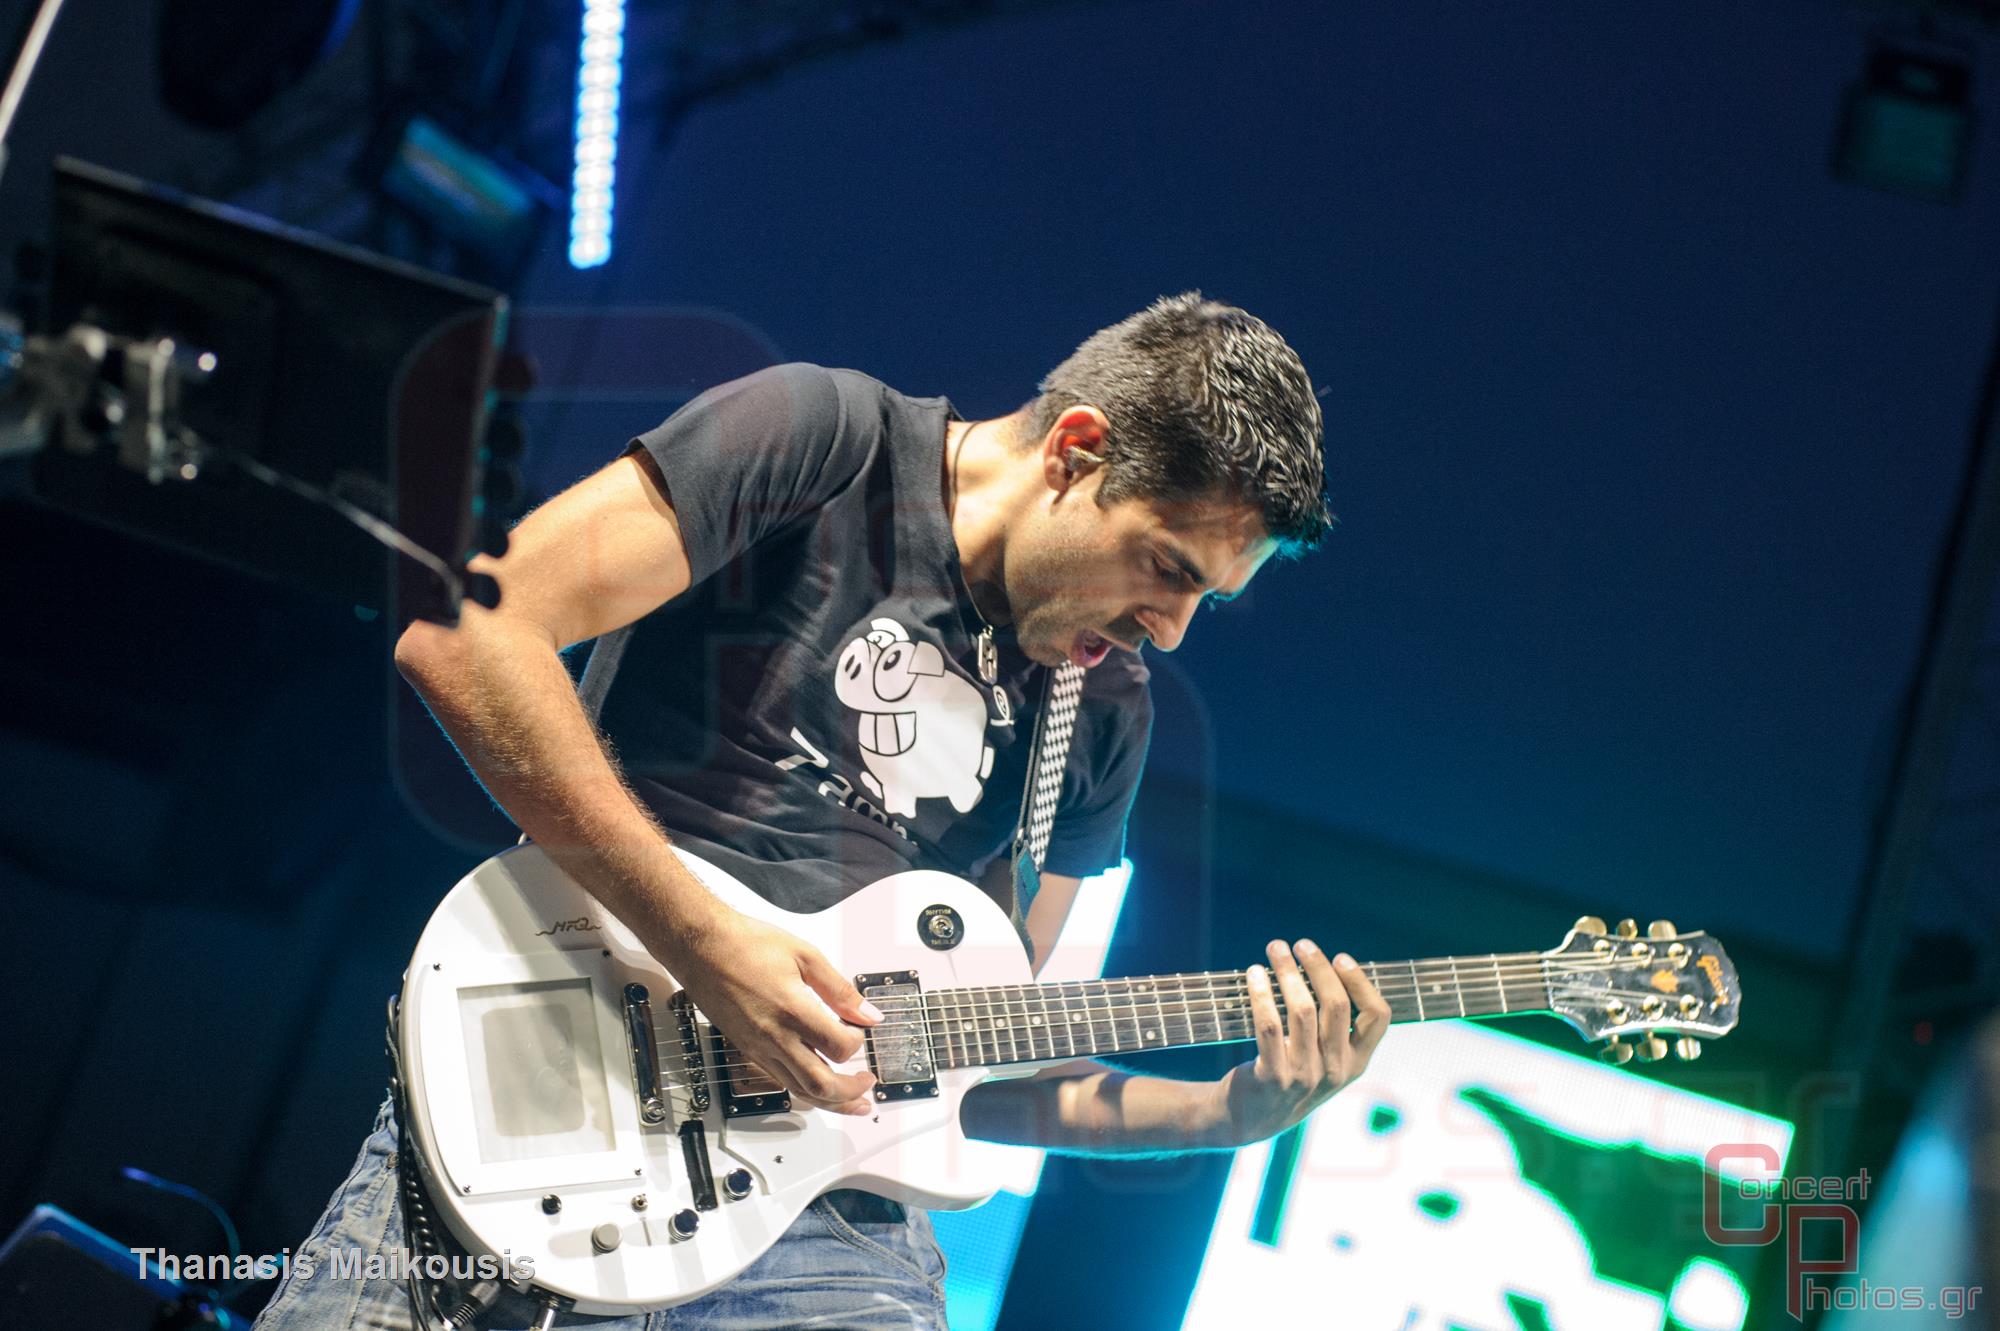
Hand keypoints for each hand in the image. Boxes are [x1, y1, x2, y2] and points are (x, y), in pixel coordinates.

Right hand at [661, 908, 882, 1115]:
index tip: (862, 1028)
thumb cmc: (744, 945)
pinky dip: (803, 1090)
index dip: (859, 1041)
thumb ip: (839, 989)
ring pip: (798, 1091)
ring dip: (829, 1102)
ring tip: (851, 1102)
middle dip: (850, 1093)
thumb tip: (867, 1013)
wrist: (701, 947)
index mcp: (792, 1010)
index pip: (838, 1047)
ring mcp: (758, 1048)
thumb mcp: (805, 955)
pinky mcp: (747, 1050)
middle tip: (867, 1085)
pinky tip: (816, 1085)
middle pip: (819, 1084)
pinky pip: (780, 1081)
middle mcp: (773, 1037)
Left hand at [1216, 939, 1389, 1145]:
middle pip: (1337, 1005)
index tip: (1340, 957)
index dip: (1362, 982)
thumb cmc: (1290, 1074)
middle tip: (1301, 944)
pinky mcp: (1273, 1078)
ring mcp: (1305, 1076)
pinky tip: (1254, 974)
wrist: (1250, 1118)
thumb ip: (1334, 1027)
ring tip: (1275, 949)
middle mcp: (1335, 1070)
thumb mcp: (1324, 1060)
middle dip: (1318, 966)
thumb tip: (1328, 966)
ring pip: (1302, 1010)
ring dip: (1287, 972)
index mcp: (1355, 1063)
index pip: (1378, 1017)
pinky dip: (1261, 993)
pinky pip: (1269, 1025)